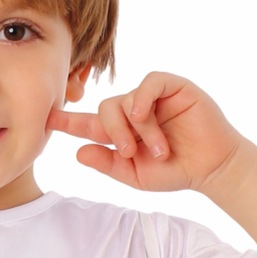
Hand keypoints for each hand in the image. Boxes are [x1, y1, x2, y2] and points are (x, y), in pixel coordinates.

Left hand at [47, 73, 243, 193]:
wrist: (211, 168)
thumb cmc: (176, 172)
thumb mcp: (136, 176)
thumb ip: (108, 164)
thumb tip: (78, 152)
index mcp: (122, 133)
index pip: (89, 124)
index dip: (68, 121)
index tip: (45, 119)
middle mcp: (134, 111)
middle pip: (105, 108)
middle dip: (112, 132)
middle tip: (128, 153)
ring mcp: (153, 98)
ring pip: (127, 100)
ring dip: (138, 128)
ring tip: (155, 150)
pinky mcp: (173, 87)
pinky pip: (149, 82)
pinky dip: (142, 98)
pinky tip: (144, 115)